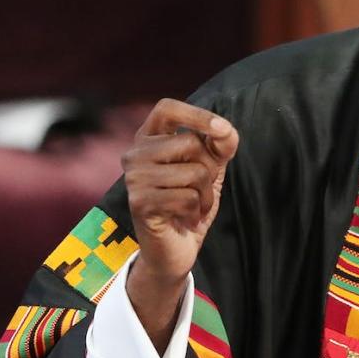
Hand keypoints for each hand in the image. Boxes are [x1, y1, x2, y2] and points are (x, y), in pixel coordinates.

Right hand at [121, 99, 239, 349]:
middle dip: (209, 168)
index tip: (222, 129)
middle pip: (190, 143)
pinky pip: (187, 196)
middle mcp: (134, 153)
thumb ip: (220, 146)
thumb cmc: (190, 203)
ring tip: (192, 205)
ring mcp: (133, 178)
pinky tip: (184, 217)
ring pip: (193, 171)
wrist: (175, 248)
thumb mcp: (210, 169)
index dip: (197, 114)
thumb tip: (225, 131)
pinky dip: (196, 209)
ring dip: (204, 193)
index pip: (167, 108)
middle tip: (199, 188)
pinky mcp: (139, 203)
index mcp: (149, 138)